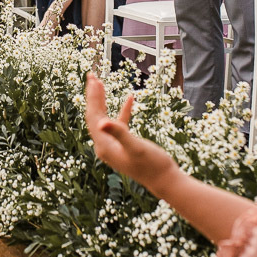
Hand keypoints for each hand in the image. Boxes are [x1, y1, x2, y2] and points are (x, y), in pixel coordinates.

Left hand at [84, 73, 175, 188]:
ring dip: (103, 101)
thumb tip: (101, 123)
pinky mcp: (125, 144)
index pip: (93, 116)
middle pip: (95, 116)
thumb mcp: (135, 147)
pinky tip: (130, 99)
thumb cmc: (152, 165)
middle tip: (91, 75)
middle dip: (93, 96)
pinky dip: (123, 111)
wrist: (165, 180)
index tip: (93, 79)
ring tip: (101, 83)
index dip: (92, 97)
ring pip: (105, 118)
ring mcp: (114, 145)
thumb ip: (119, 133)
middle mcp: (105, 145)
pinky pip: (121, 123)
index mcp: (104, 145)